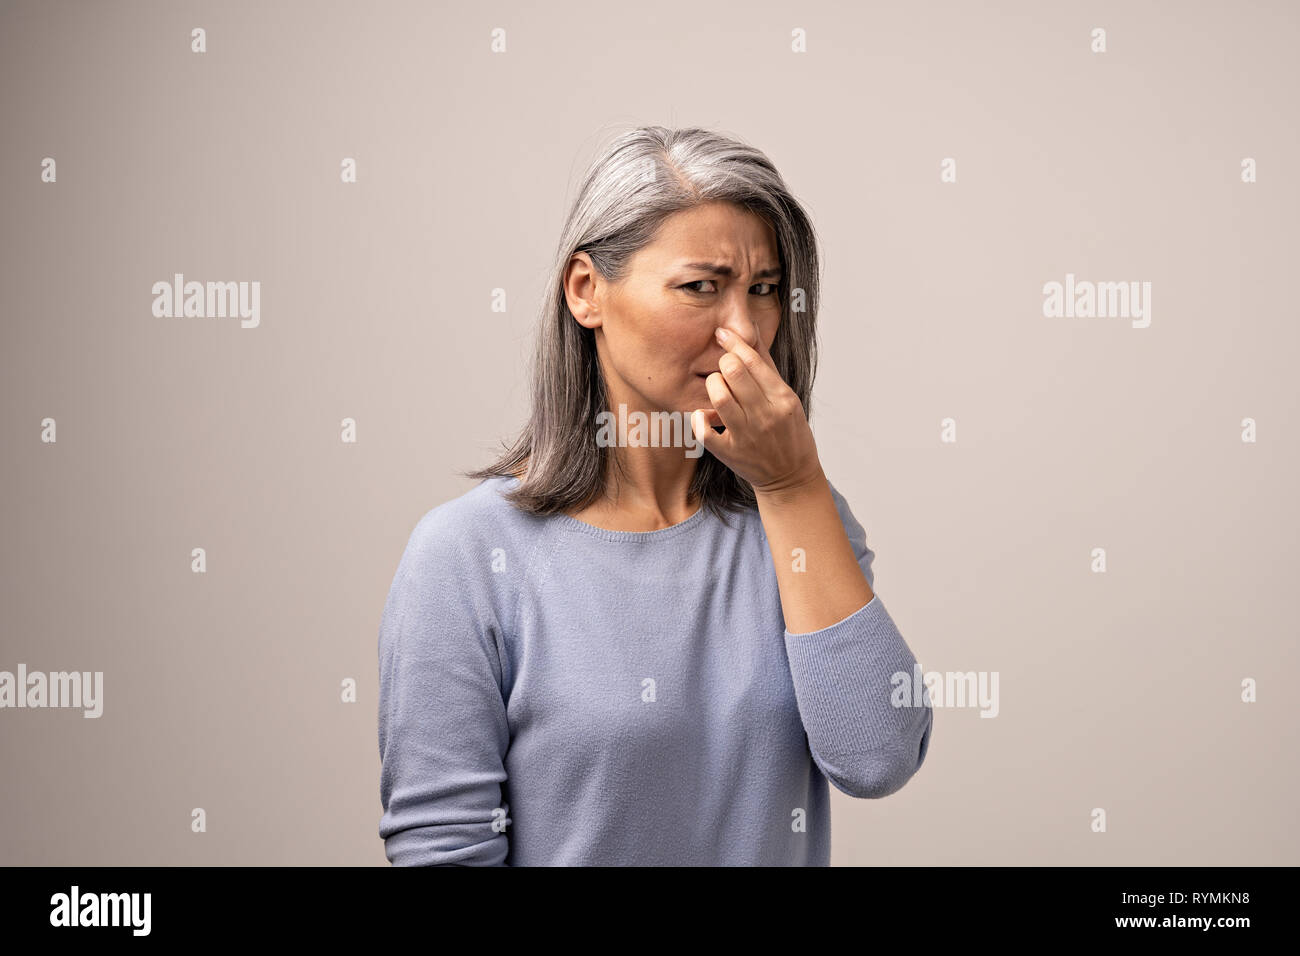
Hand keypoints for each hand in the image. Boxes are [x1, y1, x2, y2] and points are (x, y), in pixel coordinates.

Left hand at [691, 326, 823, 495]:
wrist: (790, 477)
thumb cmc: (788, 432)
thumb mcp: (787, 397)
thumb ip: (766, 366)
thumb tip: (750, 331)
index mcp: (782, 398)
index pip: (753, 360)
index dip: (733, 342)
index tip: (721, 333)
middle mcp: (766, 415)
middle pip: (733, 372)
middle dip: (723, 363)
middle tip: (723, 368)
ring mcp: (747, 436)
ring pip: (719, 396)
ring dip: (712, 385)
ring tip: (716, 387)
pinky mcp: (730, 454)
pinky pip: (704, 431)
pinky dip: (699, 418)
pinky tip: (704, 415)